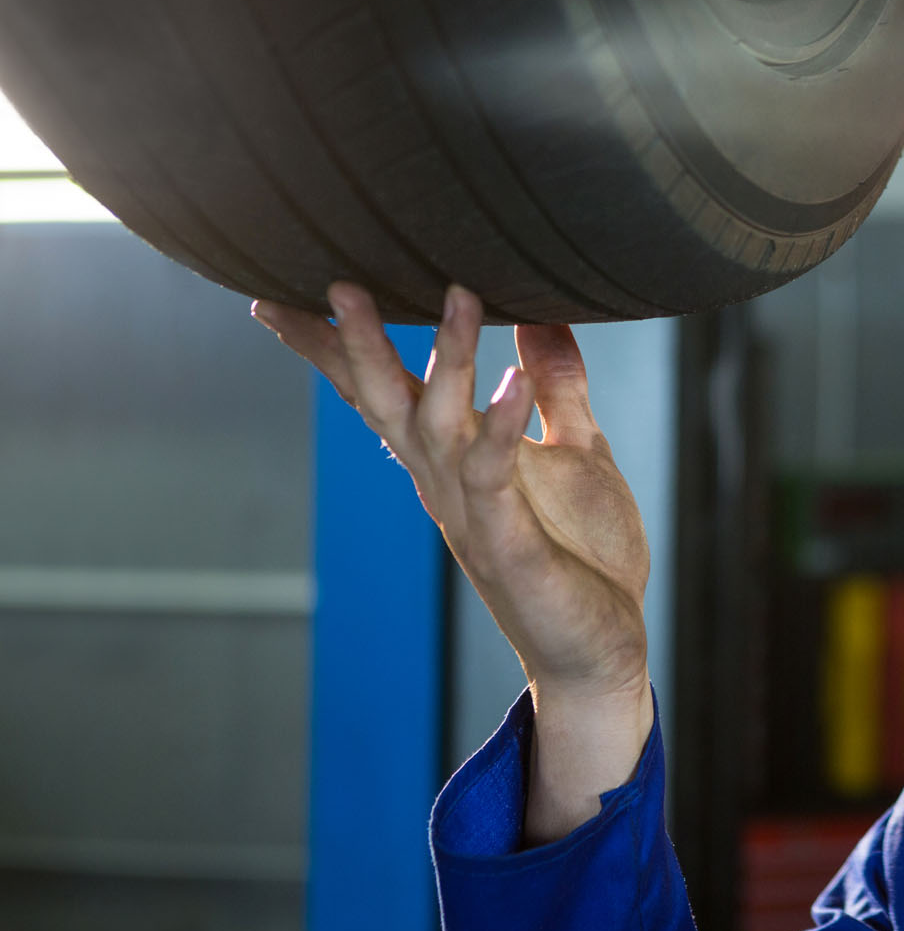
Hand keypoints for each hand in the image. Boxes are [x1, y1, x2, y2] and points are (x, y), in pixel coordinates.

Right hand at [253, 282, 654, 840]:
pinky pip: (494, 475)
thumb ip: (558, 387)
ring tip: (457, 294)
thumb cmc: (582, 555)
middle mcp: (444, 484)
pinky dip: (500, 424)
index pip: (381, 393)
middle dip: (360, 343)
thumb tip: (544, 317)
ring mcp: (470, 514)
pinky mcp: (508, 544)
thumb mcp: (578, 452)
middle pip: (387, 403)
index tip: (279, 295)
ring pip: (438, 427)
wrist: (598, 650)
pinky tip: (511, 379)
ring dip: (445, 360)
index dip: (332, 348)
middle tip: (337, 279)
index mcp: (450, 460)